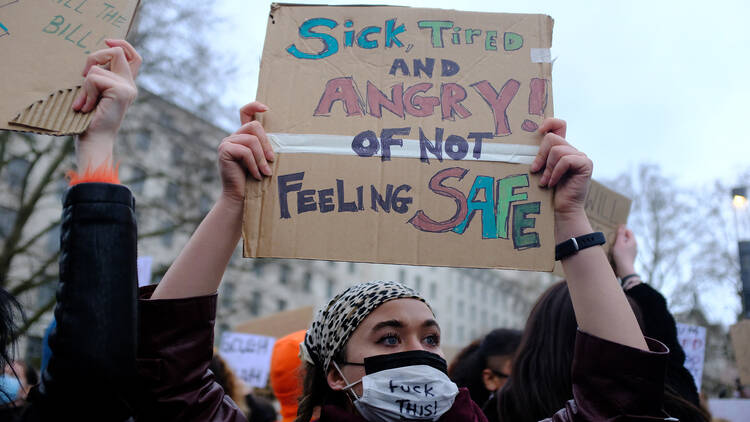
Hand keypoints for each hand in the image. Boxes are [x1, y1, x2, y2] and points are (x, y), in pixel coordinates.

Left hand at [72, 40, 140, 170]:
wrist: (95, 141)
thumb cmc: (90, 121)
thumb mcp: (94, 94)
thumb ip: (98, 78)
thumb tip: (91, 62)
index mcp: (126, 85)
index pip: (133, 57)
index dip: (122, 43)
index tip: (106, 41)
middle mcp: (130, 85)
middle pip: (117, 51)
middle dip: (94, 57)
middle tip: (83, 75)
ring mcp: (128, 88)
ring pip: (98, 68)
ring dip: (85, 85)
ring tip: (85, 103)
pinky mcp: (121, 91)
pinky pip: (94, 78)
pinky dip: (86, 92)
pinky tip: (87, 107)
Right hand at [217, 102, 274, 203]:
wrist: (240, 196)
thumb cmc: (255, 180)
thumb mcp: (263, 160)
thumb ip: (266, 148)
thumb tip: (285, 142)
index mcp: (243, 136)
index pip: (245, 112)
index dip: (254, 106)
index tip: (267, 109)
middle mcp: (233, 136)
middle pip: (254, 126)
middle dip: (266, 144)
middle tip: (272, 161)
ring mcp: (227, 142)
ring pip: (251, 140)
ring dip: (261, 158)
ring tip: (265, 173)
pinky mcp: (224, 150)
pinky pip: (245, 151)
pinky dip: (253, 165)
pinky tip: (256, 176)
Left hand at [530, 118, 591, 227]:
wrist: (562, 210)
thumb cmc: (548, 192)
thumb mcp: (541, 170)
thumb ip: (539, 156)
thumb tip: (523, 145)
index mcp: (562, 149)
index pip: (559, 125)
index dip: (550, 122)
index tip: (538, 131)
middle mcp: (572, 150)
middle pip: (552, 138)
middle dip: (541, 155)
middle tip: (535, 171)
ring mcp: (581, 156)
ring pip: (557, 150)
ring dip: (548, 168)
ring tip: (545, 182)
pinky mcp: (585, 164)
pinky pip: (565, 160)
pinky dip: (555, 172)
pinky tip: (552, 183)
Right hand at [612, 225, 637, 276]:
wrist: (625, 269)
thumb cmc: (621, 256)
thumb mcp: (619, 243)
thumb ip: (620, 234)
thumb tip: (623, 225)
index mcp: (633, 241)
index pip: (628, 231)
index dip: (622, 230)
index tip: (615, 232)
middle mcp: (635, 245)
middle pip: (627, 238)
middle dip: (620, 237)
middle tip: (613, 239)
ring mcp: (633, 251)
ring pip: (626, 244)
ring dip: (620, 244)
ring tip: (613, 247)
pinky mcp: (630, 257)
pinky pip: (625, 250)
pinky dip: (621, 250)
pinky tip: (616, 253)